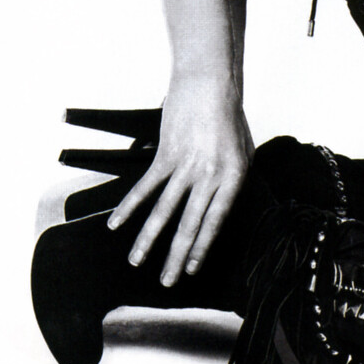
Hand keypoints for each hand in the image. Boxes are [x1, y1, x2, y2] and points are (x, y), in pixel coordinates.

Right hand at [107, 73, 253, 286]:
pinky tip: (118, 223)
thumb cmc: (229, 116)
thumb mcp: (245, 152)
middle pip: (189, 224)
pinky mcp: (166, 153)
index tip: (191, 270)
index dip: (201, 249)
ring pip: (164, 210)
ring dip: (148, 239)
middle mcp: (209, 176)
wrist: (210, 82)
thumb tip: (220, 207)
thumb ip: (233, 182)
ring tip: (137, 261)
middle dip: (175, 256)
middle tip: (165, 282)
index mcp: (233, 178)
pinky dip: (130, 206)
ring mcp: (186, 165)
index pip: (215, 223)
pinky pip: (146, 186)